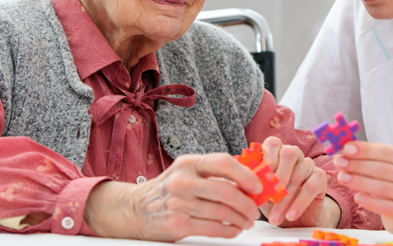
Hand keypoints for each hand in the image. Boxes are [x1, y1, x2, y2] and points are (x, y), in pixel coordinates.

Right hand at [84, 153, 261, 240]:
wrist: (134, 209)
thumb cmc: (170, 189)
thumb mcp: (187, 172)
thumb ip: (213, 173)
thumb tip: (250, 180)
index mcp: (189, 163)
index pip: (223, 162)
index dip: (245, 174)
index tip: (258, 185)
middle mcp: (182, 180)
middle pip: (225, 191)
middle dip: (246, 202)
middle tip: (255, 210)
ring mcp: (178, 203)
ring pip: (221, 212)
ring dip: (240, 219)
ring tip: (246, 221)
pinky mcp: (176, 224)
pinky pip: (211, 228)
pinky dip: (228, 231)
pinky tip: (233, 230)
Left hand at [259, 136, 335, 226]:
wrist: (295, 218)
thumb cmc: (274, 200)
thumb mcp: (260, 192)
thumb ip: (254, 183)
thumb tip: (243, 181)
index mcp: (277, 152)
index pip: (273, 143)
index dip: (267, 158)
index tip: (260, 180)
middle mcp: (294, 154)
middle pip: (289, 153)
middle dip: (278, 176)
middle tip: (270, 198)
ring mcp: (308, 164)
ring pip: (298, 174)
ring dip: (285, 199)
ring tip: (275, 218)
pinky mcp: (320, 177)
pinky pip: (311, 186)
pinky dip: (299, 203)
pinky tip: (291, 215)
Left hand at [333, 141, 392, 233]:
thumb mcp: (387, 167)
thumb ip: (371, 157)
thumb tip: (345, 148)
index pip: (388, 152)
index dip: (366, 150)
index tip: (346, 148)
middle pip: (385, 169)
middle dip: (359, 165)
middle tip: (339, 162)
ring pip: (384, 188)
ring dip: (360, 182)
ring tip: (342, 177)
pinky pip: (387, 207)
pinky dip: (370, 202)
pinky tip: (357, 197)